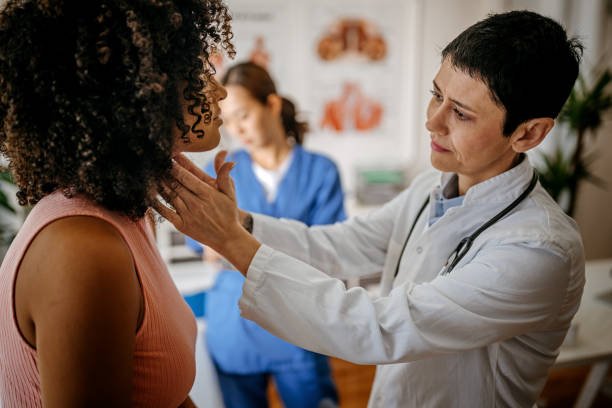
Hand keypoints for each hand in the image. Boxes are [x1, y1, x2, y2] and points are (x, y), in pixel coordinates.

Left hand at [154, 152, 260, 273]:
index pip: (186, 177)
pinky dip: (156, 203)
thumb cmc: (228, 213)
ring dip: (158, 184)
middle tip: (154, 162)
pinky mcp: (181, 225)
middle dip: (164, 173)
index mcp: (207, 194)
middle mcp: (196, 204)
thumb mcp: (230, 193)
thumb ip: (225, 176)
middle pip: (175, 184)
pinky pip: (165, 212)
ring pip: (169, 196)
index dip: (174, 166)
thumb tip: (231, 161)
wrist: (227, 238)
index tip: (166, 158)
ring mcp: (187, 215)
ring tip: (150, 173)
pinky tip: (148, 194)